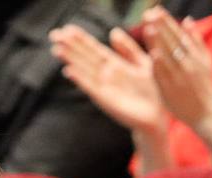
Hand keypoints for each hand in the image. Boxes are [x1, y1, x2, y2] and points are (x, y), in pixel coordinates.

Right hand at [50, 23, 166, 133]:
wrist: (157, 115)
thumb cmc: (152, 91)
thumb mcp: (142, 63)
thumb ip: (128, 49)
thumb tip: (113, 31)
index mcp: (114, 65)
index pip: (93, 49)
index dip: (81, 39)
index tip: (67, 28)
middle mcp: (105, 76)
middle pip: (85, 58)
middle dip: (70, 46)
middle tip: (54, 34)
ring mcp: (104, 88)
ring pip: (84, 70)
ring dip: (70, 60)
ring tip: (56, 49)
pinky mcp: (106, 100)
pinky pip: (91, 87)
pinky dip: (80, 79)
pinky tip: (69, 70)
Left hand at [144, 8, 211, 128]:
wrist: (205, 112)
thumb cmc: (202, 85)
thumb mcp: (205, 61)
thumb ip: (196, 41)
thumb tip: (187, 20)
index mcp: (195, 55)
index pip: (178, 34)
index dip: (166, 22)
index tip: (157, 10)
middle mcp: (187, 63)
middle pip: (171, 41)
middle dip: (160, 26)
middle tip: (149, 13)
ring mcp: (179, 76)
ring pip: (167, 56)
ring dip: (158, 41)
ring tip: (149, 27)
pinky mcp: (171, 90)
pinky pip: (165, 75)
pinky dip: (160, 64)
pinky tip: (153, 53)